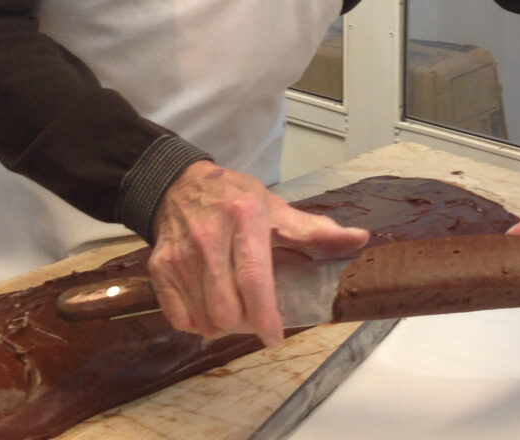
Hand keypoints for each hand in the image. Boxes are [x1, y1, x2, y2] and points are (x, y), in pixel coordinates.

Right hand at [148, 161, 371, 346]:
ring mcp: (181, 255)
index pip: (254, 280)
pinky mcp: (159, 268)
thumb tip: (360, 239)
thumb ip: (314, 229)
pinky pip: (180, 318)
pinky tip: (208, 307)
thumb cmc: (233, 197)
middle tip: (254, 315)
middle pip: (227, 309)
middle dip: (245, 323)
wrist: (179, 182)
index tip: (274, 337)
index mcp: (244, 218)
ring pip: (205, 319)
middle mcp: (209, 238)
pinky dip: (197, 323)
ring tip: (233, 309)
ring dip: (223, 326)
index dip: (266, 317)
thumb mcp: (274, 207)